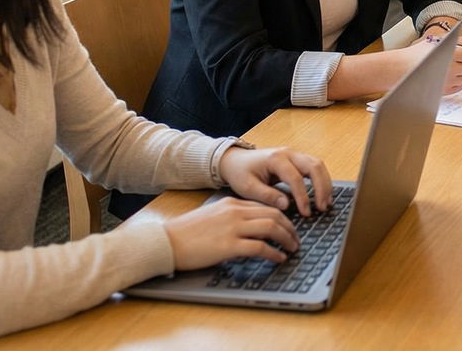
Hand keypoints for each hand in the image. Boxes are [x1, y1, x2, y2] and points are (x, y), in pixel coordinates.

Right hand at [163, 196, 301, 270]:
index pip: (265, 206)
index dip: (282, 217)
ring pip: (271, 227)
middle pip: (274, 214)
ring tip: (292, 248)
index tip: (288, 227)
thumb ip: (231, 219)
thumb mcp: (212, 217)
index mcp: (231, 203)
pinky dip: (274, 253)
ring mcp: (232, 228)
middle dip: (290, 227)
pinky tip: (278, 258)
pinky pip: (260, 247)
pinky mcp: (229, 245)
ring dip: (287, 238)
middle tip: (296, 239)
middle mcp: (235, 212)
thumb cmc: (185, 234)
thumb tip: (249, 230)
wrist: (165, 241)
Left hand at [218, 145, 332, 216]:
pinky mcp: (297, 159)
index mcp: (275, 159)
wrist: (235, 160)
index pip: (295, 178)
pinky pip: (314, 167)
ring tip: (326, 203)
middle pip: (314, 166)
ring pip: (318, 165)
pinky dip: (321, 180)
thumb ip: (267, 196)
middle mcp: (288, 153)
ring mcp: (294, 154)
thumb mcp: (247, 187)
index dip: (303, 197)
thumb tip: (286, 205)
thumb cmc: (240, 172)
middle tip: (322, 207)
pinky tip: (322, 195)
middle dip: (322, 188)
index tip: (306, 213)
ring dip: (325, 183)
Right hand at [407, 31, 461, 95]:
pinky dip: (459, 81)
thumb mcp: (440, 40)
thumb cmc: (418, 53)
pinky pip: (460, 87)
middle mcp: (452, 69)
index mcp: (451, 54)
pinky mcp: (444, 91)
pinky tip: (451, 74)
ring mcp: (448, 82)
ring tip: (457, 66)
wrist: (401, 69)